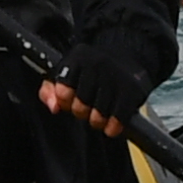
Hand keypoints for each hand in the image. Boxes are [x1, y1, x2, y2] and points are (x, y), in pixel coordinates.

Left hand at [39, 43, 155, 138]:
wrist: (129, 56)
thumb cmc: (92, 70)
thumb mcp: (67, 72)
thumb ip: (50, 90)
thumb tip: (54, 107)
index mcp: (78, 58)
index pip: (62, 91)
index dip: (65, 101)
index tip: (71, 98)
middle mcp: (97, 64)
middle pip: (80, 107)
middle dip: (82, 111)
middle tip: (88, 105)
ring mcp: (116, 77)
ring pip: (98, 117)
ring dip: (97, 121)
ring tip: (100, 112)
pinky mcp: (132, 90)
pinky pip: (118, 119)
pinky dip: (113, 126)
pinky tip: (112, 123)